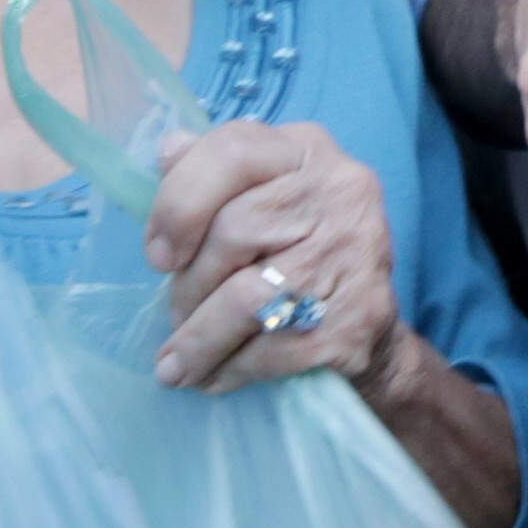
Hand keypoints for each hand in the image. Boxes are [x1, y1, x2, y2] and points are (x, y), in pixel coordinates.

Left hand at [140, 121, 401, 393]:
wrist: (370, 330)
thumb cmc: (297, 254)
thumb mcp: (260, 198)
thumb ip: (213, 174)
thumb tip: (167, 149)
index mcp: (308, 151)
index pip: (234, 150)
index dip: (180, 202)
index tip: (157, 256)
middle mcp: (341, 190)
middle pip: (233, 230)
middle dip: (189, 284)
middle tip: (175, 315)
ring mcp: (355, 253)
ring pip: (246, 297)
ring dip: (198, 340)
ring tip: (176, 364)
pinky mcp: (358, 317)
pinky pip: (272, 347)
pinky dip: (231, 369)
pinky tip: (213, 378)